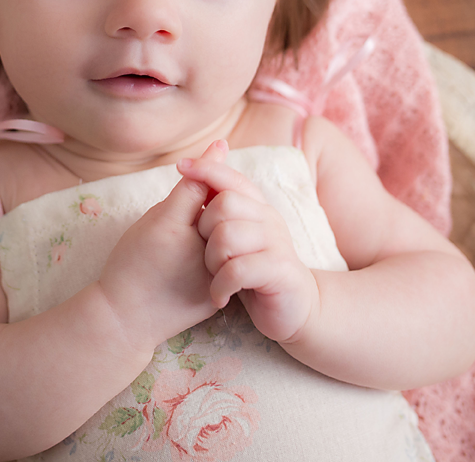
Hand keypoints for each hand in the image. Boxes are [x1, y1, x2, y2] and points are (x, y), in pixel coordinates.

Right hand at [97, 168, 218, 352]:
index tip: (213, 153)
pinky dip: (214, 256)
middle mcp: (206, 253)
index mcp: (183, 229)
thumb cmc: (131, 263)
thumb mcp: (154, 220)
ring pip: (225, 238)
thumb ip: (189, 188)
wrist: (124, 319)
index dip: (205, 170)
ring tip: (180, 246)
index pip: (206, 185)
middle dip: (210, 205)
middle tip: (179, 223)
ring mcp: (214, 277)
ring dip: (214, 231)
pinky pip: (225, 264)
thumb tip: (220, 151)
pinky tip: (188, 264)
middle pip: (221, 212)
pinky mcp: (218, 296)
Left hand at [178, 140, 319, 343]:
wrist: (293, 309)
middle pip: (223, 204)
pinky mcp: (279, 270)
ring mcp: (277, 242)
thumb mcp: (235, 238)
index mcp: (257, 207)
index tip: (181, 166)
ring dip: (212, 262)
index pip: (231, 178)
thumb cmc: (254, 272)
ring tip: (217, 278)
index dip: (206, 168)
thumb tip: (195, 174)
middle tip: (209, 256)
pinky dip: (220, 286)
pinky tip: (220, 297)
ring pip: (227, 237)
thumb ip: (220, 211)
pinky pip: (237, 269)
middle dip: (205, 231)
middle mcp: (269, 218)